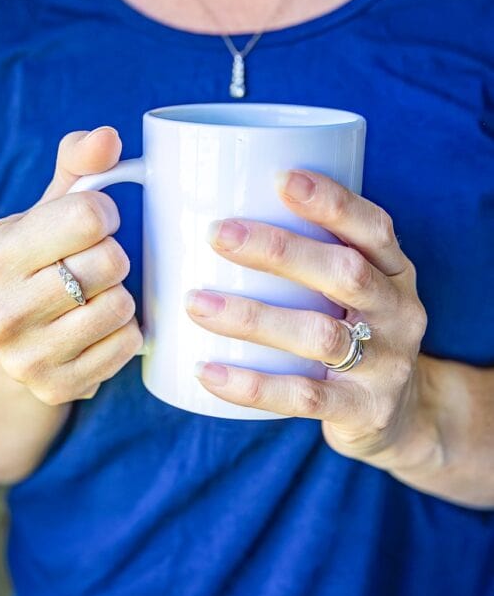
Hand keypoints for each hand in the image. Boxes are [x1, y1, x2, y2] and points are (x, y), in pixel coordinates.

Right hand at [0, 127, 142, 405]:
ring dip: (121, 298)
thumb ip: (76, 169)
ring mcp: (26, 357)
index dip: (105, 215)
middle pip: (110, 262)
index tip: (94, 227)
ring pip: (121, 307)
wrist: (0, 357)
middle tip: (95, 266)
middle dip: (114, 258)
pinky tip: (98, 331)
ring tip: (96, 298)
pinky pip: (127, 346)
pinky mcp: (56, 388)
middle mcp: (0, 311)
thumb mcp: (40, 216)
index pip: (88, 215)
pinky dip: (124, 334)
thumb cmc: (32, 271)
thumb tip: (107, 136)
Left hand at [186, 169, 428, 463]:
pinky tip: (207, 371)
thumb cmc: (350, 334)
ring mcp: (386, 365)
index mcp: (395, 273)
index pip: (373, 228)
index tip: (280, 177)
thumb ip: (306, 260)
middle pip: (345, 273)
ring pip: (319, 335)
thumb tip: (206, 217)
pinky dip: (250, 385)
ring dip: (253, 317)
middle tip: (218, 234)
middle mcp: (400, 313)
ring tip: (196, 303)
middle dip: (280, 249)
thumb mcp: (351, 294)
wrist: (398, 417)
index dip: (331, 201)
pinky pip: (302, 396)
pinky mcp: (364, 410)